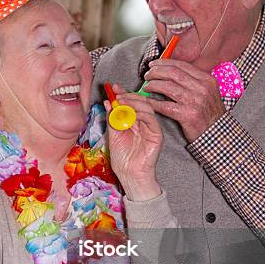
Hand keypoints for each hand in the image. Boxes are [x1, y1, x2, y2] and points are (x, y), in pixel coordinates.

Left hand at [105, 84, 162, 200]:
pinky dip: (140, 113)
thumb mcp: (113, 134)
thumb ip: (112, 119)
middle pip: (140, 102)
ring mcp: (152, 128)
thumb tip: (107, 102)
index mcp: (134, 122)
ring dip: (133, 102)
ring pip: (146, 108)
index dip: (123, 94)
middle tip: (117, 94)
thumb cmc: (123, 159)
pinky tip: (130, 114)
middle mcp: (144, 123)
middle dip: (127, 95)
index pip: (131, 103)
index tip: (113, 88)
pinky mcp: (157, 135)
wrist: (130, 175)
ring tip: (121, 103)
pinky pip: (151, 119)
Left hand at [143, 59, 224, 141]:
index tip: (154, 64)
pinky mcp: (188, 116)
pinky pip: (165, 106)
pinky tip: (149, 102)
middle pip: (173, 73)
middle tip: (147, 75)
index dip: (164, 63)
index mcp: (206, 80)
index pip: (182, 65)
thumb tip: (169, 74)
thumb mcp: (207, 92)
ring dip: (153, 85)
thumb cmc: (210, 114)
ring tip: (146, 87)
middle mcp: (202, 88)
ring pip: (167, 87)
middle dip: (156, 72)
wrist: (218, 133)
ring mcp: (195, 102)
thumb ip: (192, 82)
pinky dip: (154, 103)